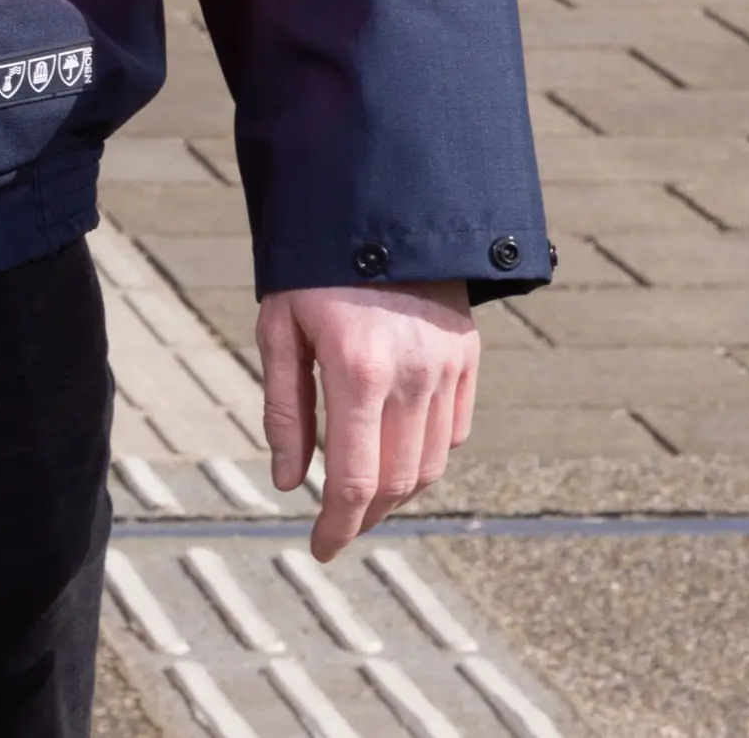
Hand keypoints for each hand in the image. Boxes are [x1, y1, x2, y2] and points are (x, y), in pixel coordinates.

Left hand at [257, 280, 477, 559]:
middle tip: (338, 527)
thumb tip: (289, 482)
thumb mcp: (280, 326)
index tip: (321, 547)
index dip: (338, 525)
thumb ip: (285, 408)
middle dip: (366, 517)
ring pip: (431, 464)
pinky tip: (399, 453)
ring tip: (365, 497)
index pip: (356, 479)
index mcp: (358, 368)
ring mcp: (447, 366)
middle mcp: (412, 374)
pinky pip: (456, 430)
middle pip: (396, 482)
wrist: (380, 200)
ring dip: (398, 493)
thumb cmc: (313, 264)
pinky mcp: (468, 355)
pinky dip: (429, 456)